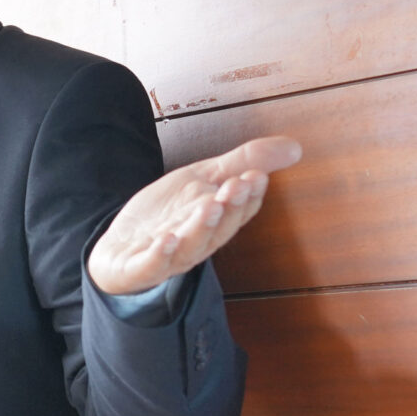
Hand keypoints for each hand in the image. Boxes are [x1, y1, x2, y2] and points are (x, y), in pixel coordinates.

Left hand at [88, 135, 303, 295]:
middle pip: (219, 228)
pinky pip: (150, 266)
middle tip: (238, 185)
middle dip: (230, 207)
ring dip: (201, 228)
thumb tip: (295, 147)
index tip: (256, 176)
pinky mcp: (136, 268)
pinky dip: (159, 256)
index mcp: (217, 223)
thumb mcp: (203, 177)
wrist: (121, 244)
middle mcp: (197, 243)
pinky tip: (166, 239)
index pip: (239, 212)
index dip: (249, 197)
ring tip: (210, 206)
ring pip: (190, 247)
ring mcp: (168, 258)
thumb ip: (243, 161)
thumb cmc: (170, 212)